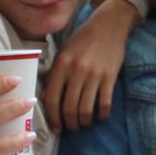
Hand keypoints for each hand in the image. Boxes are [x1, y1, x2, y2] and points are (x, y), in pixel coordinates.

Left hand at [42, 0, 140, 131]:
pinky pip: (105, 103)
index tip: (56, 126)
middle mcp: (76, 71)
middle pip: (69, 108)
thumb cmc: (82, 39)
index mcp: (61, 65)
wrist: (108, 25)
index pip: (52, 98)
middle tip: (71, 128)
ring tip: (84, 124)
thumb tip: (45, 98)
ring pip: (86, 109)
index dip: (53, 117)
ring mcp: (94, 75)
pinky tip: (100, 117)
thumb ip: (54, 75)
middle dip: (69, 124)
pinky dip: (101, 114)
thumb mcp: (63, 53)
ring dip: (84, 122)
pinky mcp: (110, 77)